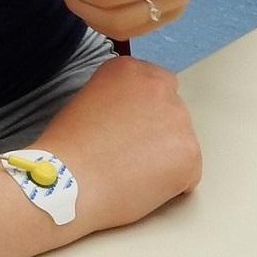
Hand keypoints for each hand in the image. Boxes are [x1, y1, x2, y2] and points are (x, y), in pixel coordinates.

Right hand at [33, 57, 200, 228]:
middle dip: (157, 133)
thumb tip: (133, 117)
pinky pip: (188, 173)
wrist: (67, 183)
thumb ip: (118, 97)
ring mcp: (179, 120)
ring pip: (181, 143)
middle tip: (129, 154)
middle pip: (171, 112)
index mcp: (132, 70)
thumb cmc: (67, 149)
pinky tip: (141, 187)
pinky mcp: (190, 155)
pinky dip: (171, 185)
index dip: (143, 112)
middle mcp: (160, 87)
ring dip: (164, 158)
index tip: (130, 127)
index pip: (155, 85)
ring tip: (130, 173)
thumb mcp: (87, 101)